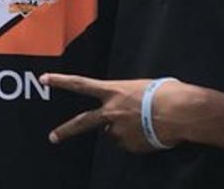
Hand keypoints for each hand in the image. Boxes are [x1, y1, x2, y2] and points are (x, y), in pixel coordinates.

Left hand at [42, 73, 185, 152]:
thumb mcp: (142, 86)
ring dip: (122, 131)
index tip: (44, 79)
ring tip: (143, 124)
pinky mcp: (129, 146)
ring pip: (114, 134)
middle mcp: (110, 112)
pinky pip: (129, 144)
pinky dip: (136, 141)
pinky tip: (149, 134)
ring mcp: (118, 131)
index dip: (61, 81)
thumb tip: (130, 107)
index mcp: (112, 91)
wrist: (179, 112)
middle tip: (52, 138)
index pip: (80, 84)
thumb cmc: (166, 92)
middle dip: (65, 131)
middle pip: (82, 123)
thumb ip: (128, 96)